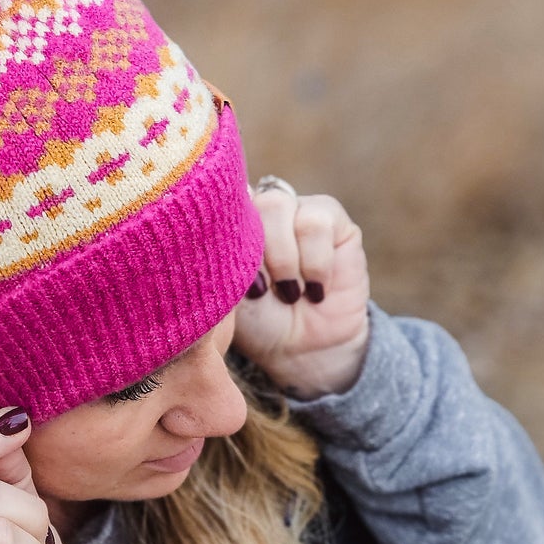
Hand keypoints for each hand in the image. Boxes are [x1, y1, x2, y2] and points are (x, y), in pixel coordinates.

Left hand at [233, 188, 371, 399]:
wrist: (303, 348)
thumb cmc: (257, 319)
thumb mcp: (227, 293)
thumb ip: (217, 256)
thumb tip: (210, 229)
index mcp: (229, 219)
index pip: (215, 196)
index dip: (218, 225)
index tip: (222, 266)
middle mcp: (261, 207)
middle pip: (246, 199)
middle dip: (254, 250)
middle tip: (260, 293)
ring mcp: (296, 209)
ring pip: (280, 204)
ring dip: (283, 258)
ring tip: (290, 294)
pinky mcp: (332, 219)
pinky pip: (318, 223)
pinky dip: (314, 262)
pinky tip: (314, 290)